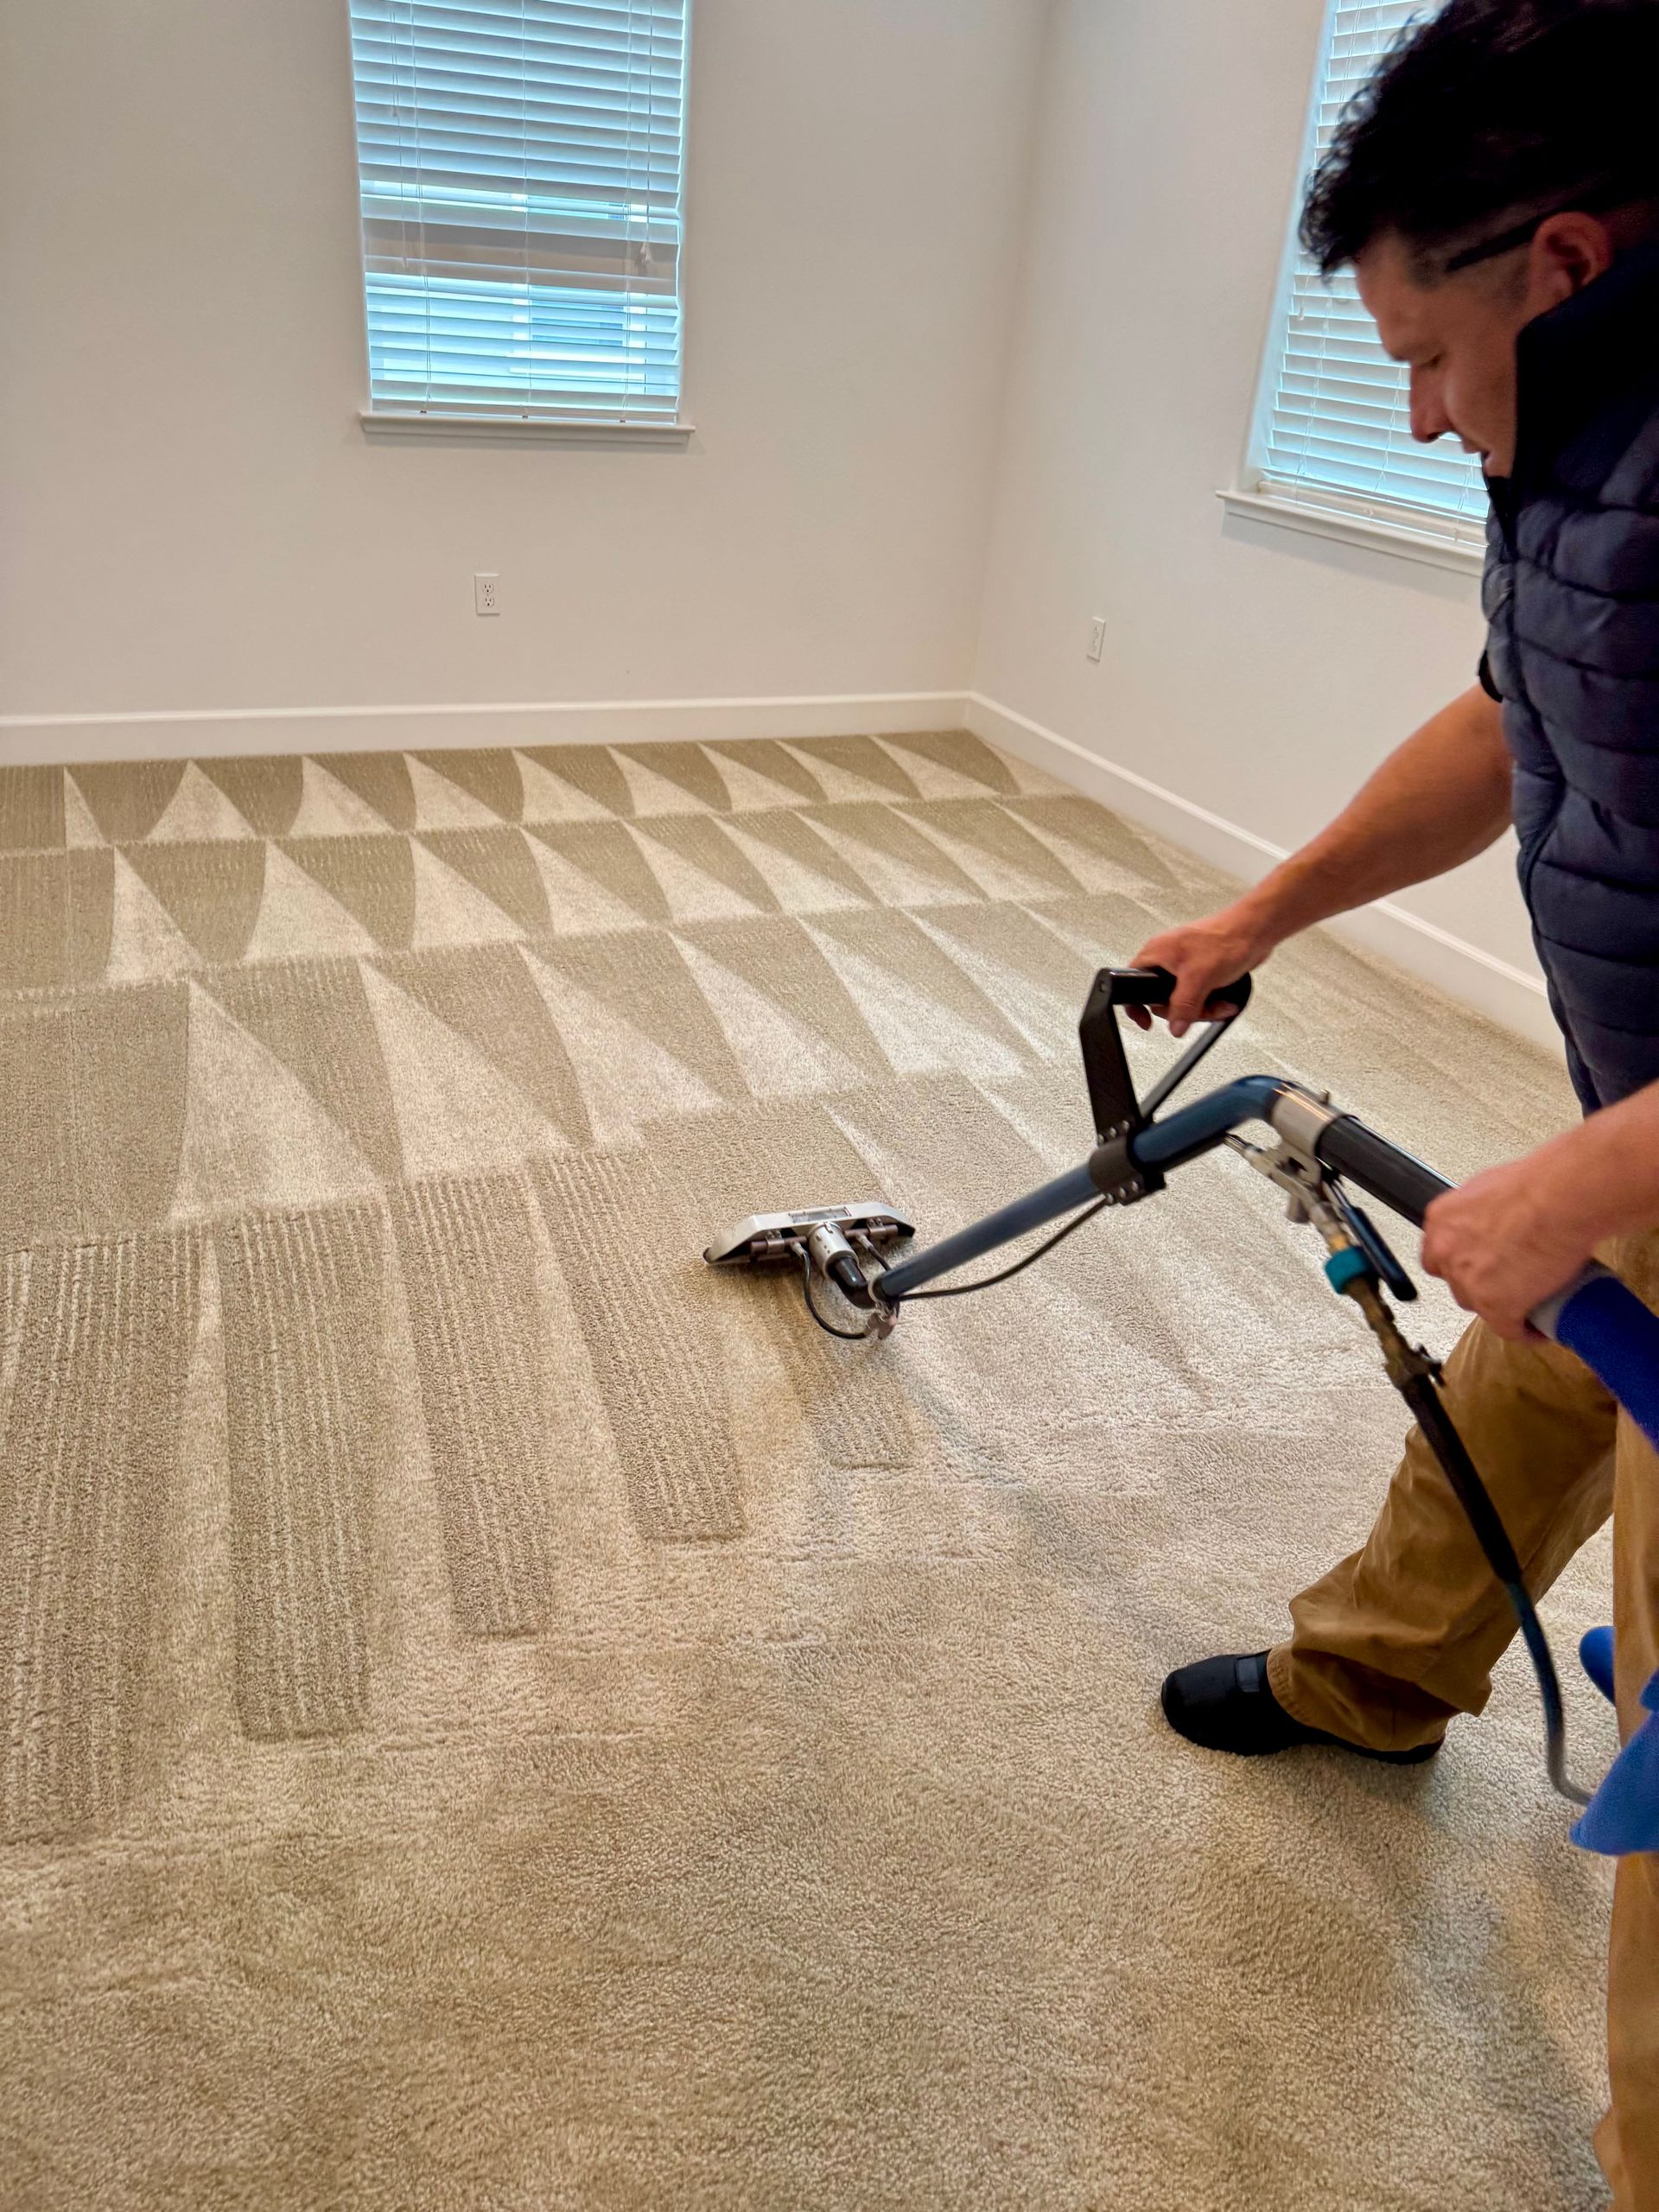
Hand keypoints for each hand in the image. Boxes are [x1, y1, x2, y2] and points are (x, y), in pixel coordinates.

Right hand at [1128, 909, 1275, 1035]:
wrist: (1254, 931)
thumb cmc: (1226, 939)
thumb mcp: (1198, 978)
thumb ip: (1183, 1006)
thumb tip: (1175, 1026)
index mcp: (1157, 953)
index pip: (1132, 983)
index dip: (1137, 1005)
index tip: (1147, 1023)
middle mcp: (1167, 959)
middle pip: (1162, 999)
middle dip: (1183, 1010)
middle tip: (1197, 1010)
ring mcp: (1185, 966)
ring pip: (1183, 1000)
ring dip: (1202, 1008)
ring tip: (1218, 1004)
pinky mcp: (1202, 971)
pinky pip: (1198, 995)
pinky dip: (1211, 1002)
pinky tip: (1224, 1001)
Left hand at [1420, 1153, 1595, 1338]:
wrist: (1559, 1199)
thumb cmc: (1538, 1184)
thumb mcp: (1492, 1188)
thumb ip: (1482, 1212)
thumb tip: (1494, 1221)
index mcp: (1442, 1221)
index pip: (1439, 1254)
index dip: (1461, 1263)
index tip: (1478, 1266)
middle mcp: (1448, 1252)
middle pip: (1457, 1282)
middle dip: (1479, 1283)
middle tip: (1507, 1279)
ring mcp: (1469, 1282)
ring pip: (1479, 1306)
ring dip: (1499, 1306)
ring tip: (1525, 1302)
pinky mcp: (1497, 1306)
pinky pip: (1508, 1328)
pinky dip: (1524, 1330)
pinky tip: (1537, 1329)